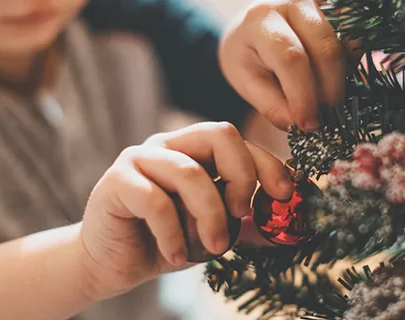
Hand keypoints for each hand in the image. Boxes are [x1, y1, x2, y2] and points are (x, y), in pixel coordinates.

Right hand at [78, 122, 293, 300]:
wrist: (114, 263)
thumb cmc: (168, 240)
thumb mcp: (216, 231)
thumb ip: (247, 222)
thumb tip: (290, 222)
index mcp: (195, 150)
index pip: (239, 141)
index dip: (268, 164)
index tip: (285, 195)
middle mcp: (170, 145)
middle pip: (220, 134)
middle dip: (242, 177)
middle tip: (241, 214)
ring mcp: (140, 158)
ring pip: (191, 173)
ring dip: (210, 217)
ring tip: (211, 249)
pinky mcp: (116, 182)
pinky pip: (156, 202)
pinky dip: (174, 235)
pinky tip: (176, 257)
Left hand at [219, 0, 359, 131]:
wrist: (250, 30)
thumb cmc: (246, 57)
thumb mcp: (246, 82)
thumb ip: (271, 105)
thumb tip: (298, 124)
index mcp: (262, 21)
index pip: (291, 58)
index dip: (304, 95)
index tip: (308, 124)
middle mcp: (293, 4)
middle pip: (325, 49)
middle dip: (329, 90)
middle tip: (323, 118)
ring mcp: (318, 4)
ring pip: (343, 46)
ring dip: (340, 80)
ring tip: (327, 102)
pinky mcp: (335, 12)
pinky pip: (352, 41)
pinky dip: (348, 66)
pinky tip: (335, 82)